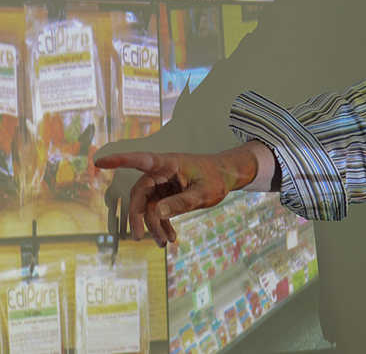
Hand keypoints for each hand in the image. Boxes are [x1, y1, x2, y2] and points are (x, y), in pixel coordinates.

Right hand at [94, 144, 258, 246]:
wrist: (228, 175)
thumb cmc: (216, 178)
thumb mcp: (202, 193)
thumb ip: (181, 202)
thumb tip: (157, 214)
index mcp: (169, 164)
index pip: (140, 161)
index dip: (119, 160)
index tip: (99, 161)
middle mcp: (161, 173)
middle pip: (140, 194)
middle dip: (138, 217)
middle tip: (139, 237)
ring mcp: (163, 184)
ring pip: (148, 206)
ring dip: (153, 225)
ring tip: (162, 243)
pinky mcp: (166, 194)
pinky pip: (158, 210)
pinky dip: (162, 224)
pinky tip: (169, 238)